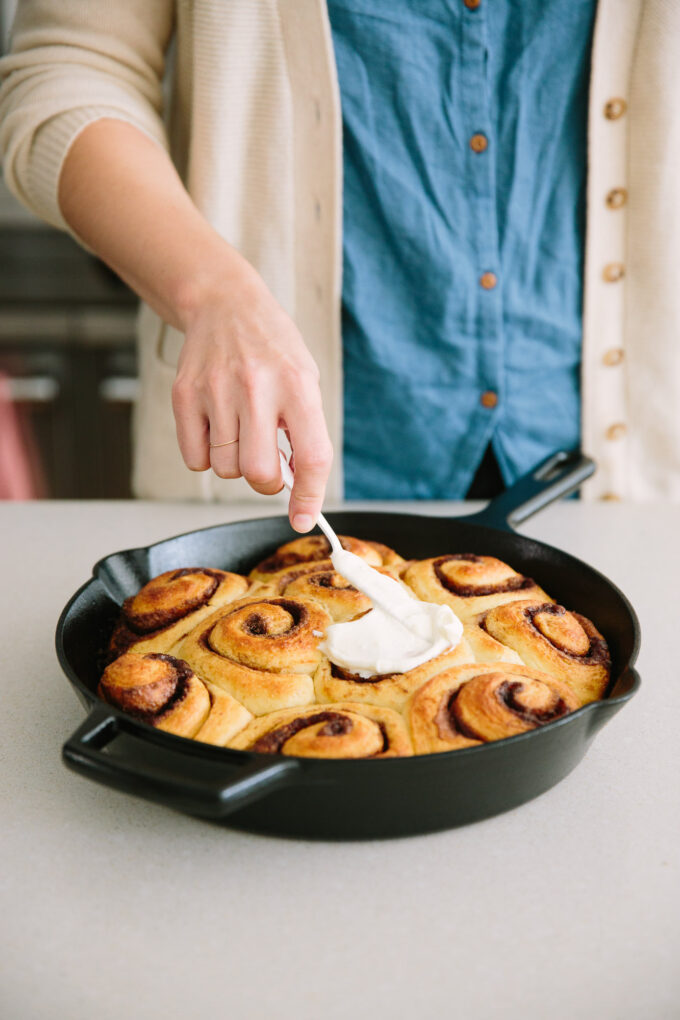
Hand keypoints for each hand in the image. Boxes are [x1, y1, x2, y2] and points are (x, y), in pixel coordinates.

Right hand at [171, 256, 332, 531]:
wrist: (225, 304)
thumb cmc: (272, 348)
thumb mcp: (305, 380)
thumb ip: (306, 431)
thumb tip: (296, 487)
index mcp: (297, 385)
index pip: (311, 457)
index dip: (310, 496)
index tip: (303, 518)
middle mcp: (257, 388)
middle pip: (259, 473)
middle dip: (267, 482)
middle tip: (269, 464)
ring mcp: (216, 391)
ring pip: (225, 470)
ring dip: (236, 464)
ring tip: (242, 432)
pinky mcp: (184, 395)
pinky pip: (195, 458)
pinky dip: (207, 456)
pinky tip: (217, 427)